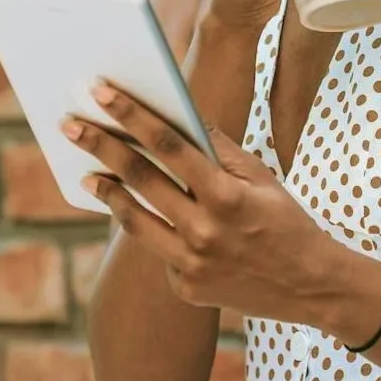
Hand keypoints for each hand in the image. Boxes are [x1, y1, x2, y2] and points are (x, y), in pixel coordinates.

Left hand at [63, 81, 349, 323]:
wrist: (311, 285)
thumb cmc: (288, 221)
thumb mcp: (263, 179)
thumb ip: (221, 150)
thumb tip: (184, 117)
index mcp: (227, 195)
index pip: (169, 145)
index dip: (132, 115)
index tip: (102, 93)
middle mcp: (204, 230)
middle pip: (140, 179)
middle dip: (102, 146)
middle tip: (70, 125)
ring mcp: (192, 263)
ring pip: (134, 221)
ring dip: (107, 192)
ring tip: (89, 173)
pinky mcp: (186, 286)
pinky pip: (159, 251)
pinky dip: (153, 230)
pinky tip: (146, 218)